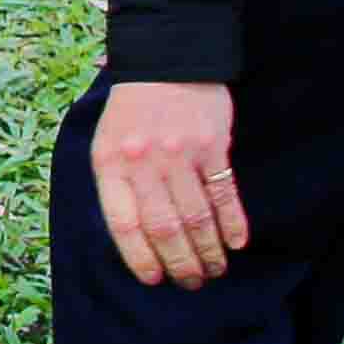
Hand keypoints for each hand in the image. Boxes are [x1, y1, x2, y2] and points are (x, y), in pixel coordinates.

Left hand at [88, 80, 248, 289]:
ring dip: (207, 251)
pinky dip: (232, 224)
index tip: (154, 280)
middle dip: (179, 263)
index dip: (139, 257)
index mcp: (110, 162)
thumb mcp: (107, 142)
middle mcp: (143, 161)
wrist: (166, 60)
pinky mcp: (213, 145)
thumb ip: (117, 185)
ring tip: (213, 271)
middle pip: (164, 227)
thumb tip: (134, 239)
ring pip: (196, 217)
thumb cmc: (133, 110)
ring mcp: (180, 154)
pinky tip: (236, 244)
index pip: (123, 223)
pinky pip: (224, 194)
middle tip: (190, 283)